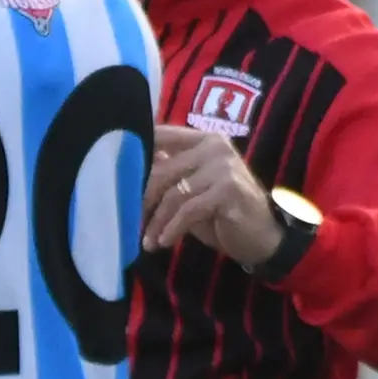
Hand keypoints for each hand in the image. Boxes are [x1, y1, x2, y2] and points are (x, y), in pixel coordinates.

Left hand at [142, 123, 284, 267]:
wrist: (263, 237)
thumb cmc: (223, 214)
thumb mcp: (192, 191)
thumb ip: (169, 175)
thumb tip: (129, 170)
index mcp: (204, 140)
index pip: (161, 136)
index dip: (136, 155)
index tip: (114, 177)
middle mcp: (214, 146)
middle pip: (163, 170)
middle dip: (142, 200)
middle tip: (129, 222)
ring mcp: (223, 166)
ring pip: (174, 194)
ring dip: (156, 221)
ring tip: (147, 241)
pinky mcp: (228, 189)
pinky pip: (188, 210)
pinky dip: (172, 228)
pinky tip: (164, 242)